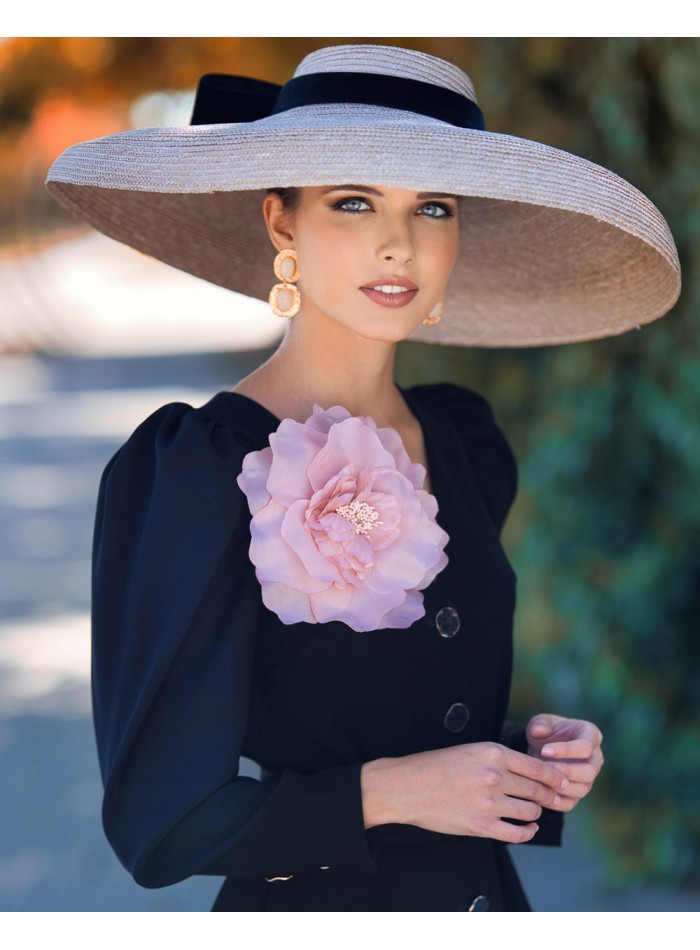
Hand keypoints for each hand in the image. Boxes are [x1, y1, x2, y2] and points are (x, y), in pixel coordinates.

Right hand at [361, 741, 569, 844]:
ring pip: (530, 811)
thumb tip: (528, 771)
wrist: (407, 787)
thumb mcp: (470, 751)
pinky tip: (529, 828)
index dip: (555, 776)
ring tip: (534, 811)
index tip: (562, 781)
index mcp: (492, 752)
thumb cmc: (436, 766)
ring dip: (535, 812)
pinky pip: (516, 833)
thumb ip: (499, 759)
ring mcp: (488, 802)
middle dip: (550, 795)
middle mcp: (494, 776)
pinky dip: (527, 832)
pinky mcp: (481, 825)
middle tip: (557, 799)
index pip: (538, 766)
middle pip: (537, 789)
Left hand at [526, 713, 603, 811]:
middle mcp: (595, 758)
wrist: (543, 748)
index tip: (544, 750)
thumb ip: (539, 724)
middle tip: (543, 768)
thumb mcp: (540, 722)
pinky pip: (570, 803)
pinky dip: (554, 801)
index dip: (566, 750)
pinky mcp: (576, 793)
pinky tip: (538, 793)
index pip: (586, 746)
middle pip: (589, 772)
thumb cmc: (546, 731)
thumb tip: (539, 731)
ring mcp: (588, 778)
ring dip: (559, 787)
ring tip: (539, 780)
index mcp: (591, 735)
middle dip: (565, 771)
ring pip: (582, 789)